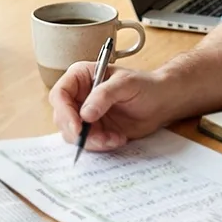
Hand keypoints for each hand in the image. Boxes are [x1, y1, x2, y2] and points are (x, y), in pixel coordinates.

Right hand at [49, 62, 172, 151]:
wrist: (161, 102)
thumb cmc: (145, 86)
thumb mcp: (126, 84)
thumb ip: (104, 95)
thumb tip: (85, 114)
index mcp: (81, 77)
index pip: (60, 94)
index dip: (64, 112)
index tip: (78, 126)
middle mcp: (78, 96)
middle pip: (62, 117)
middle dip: (79, 132)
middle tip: (100, 138)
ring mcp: (85, 114)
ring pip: (73, 134)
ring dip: (92, 141)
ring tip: (115, 138)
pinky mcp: (94, 130)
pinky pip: (88, 143)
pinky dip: (101, 145)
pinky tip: (118, 139)